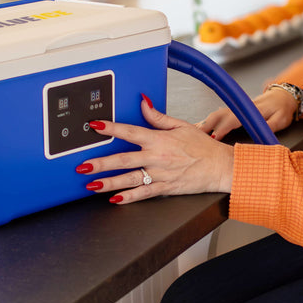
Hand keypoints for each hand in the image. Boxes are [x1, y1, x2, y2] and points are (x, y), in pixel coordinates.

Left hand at [76, 95, 235, 203]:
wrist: (220, 166)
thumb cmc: (203, 147)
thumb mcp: (181, 125)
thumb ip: (158, 116)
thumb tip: (144, 103)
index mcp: (159, 139)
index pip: (130, 131)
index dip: (111, 128)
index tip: (95, 126)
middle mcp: (157, 157)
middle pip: (123, 159)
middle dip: (101, 162)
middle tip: (83, 165)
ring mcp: (160, 174)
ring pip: (129, 178)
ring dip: (109, 182)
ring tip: (91, 184)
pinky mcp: (165, 188)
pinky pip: (144, 193)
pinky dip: (129, 197)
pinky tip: (114, 199)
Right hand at [196, 87, 297, 140]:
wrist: (283, 96)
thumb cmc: (282, 109)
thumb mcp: (282, 119)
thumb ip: (271, 126)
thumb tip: (261, 133)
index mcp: (253, 110)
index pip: (235, 118)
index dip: (224, 127)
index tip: (215, 136)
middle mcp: (243, 108)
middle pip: (221, 114)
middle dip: (208, 123)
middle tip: (196, 135)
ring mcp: (238, 108)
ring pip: (218, 113)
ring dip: (206, 122)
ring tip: (193, 131)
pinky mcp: (236, 110)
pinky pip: (220, 114)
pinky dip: (209, 120)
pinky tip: (201, 126)